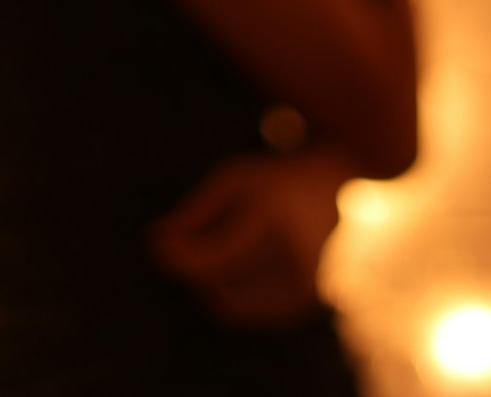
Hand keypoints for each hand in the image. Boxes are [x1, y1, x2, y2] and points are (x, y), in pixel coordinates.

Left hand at [145, 152, 341, 327]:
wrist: (336, 190)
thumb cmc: (273, 182)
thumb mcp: (231, 180)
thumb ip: (193, 213)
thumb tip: (155, 244)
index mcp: (274, 218)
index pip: (217, 257)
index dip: (181, 255)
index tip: (157, 241)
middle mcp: (293, 258)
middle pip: (217, 283)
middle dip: (197, 265)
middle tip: (196, 238)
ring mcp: (303, 288)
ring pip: (228, 303)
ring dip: (213, 280)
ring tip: (228, 246)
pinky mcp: (302, 306)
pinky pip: (246, 310)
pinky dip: (234, 291)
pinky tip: (244, 262)